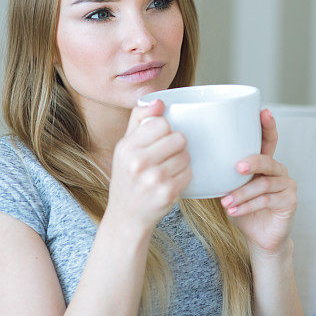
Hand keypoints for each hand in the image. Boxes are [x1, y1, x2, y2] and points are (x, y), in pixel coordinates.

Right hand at [106, 99, 192, 231]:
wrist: (126, 216)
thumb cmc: (128, 177)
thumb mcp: (125, 147)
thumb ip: (139, 120)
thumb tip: (158, 100)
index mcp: (126, 147)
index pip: (161, 123)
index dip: (165, 130)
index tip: (159, 140)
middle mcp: (138, 163)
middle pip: (178, 138)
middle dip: (176, 146)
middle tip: (166, 157)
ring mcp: (154, 179)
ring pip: (186, 156)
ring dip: (182, 162)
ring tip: (167, 170)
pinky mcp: (168, 193)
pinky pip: (190, 174)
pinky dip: (184, 177)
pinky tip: (171, 182)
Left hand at [219, 109, 297, 255]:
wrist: (259, 237)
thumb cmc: (243, 209)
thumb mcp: (231, 189)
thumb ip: (223, 174)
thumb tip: (196, 160)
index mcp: (265, 163)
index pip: (269, 140)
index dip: (268, 125)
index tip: (264, 112)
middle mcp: (278, 171)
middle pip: (268, 161)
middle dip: (253, 162)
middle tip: (237, 167)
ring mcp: (286, 185)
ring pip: (264, 185)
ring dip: (242, 194)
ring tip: (226, 202)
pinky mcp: (289, 201)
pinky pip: (267, 200)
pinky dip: (247, 207)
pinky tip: (233, 211)